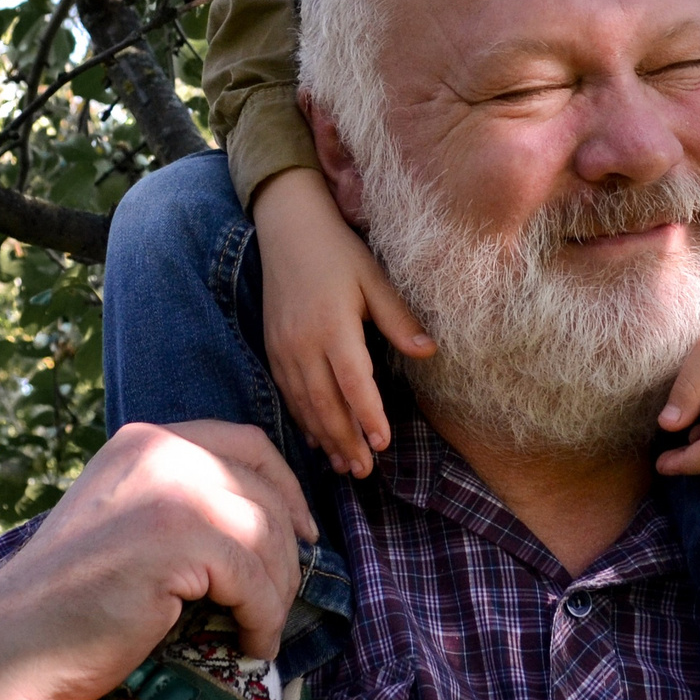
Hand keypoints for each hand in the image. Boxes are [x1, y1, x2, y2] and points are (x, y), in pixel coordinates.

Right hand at [0, 419, 319, 699]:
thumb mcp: (129, 524)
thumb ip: (182, 504)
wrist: (10, 650)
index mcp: (145, 440)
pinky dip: (264, 617)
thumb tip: (276, 524)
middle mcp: (159, 449)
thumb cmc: (70, 605)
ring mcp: (167, 489)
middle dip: (286, 551)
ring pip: (268, 534)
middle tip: (281, 601)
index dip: (286, 489)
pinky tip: (251, 644)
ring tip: (260, 630)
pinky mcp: (175, 537)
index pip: (247, 444)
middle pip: (265, 491)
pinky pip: (255, 578)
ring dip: (277, 591)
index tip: (302, 534)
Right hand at [252, 167, 433, 478]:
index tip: (382, 443)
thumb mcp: (374, 278)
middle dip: (345, 440)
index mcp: (332, 325)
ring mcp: (283, 348)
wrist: (287, 228)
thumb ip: (398, 318)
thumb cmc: (338, 252)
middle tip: (364, 472)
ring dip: (324, 437)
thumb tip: (427, 352)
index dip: (367, 415)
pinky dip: (302, 420)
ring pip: (303, 404)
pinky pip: (287, 393)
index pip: (352, 381)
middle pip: (324, 403)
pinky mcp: (272, 348)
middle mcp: (303, 343)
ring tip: (344, 465)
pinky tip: (317, 440)